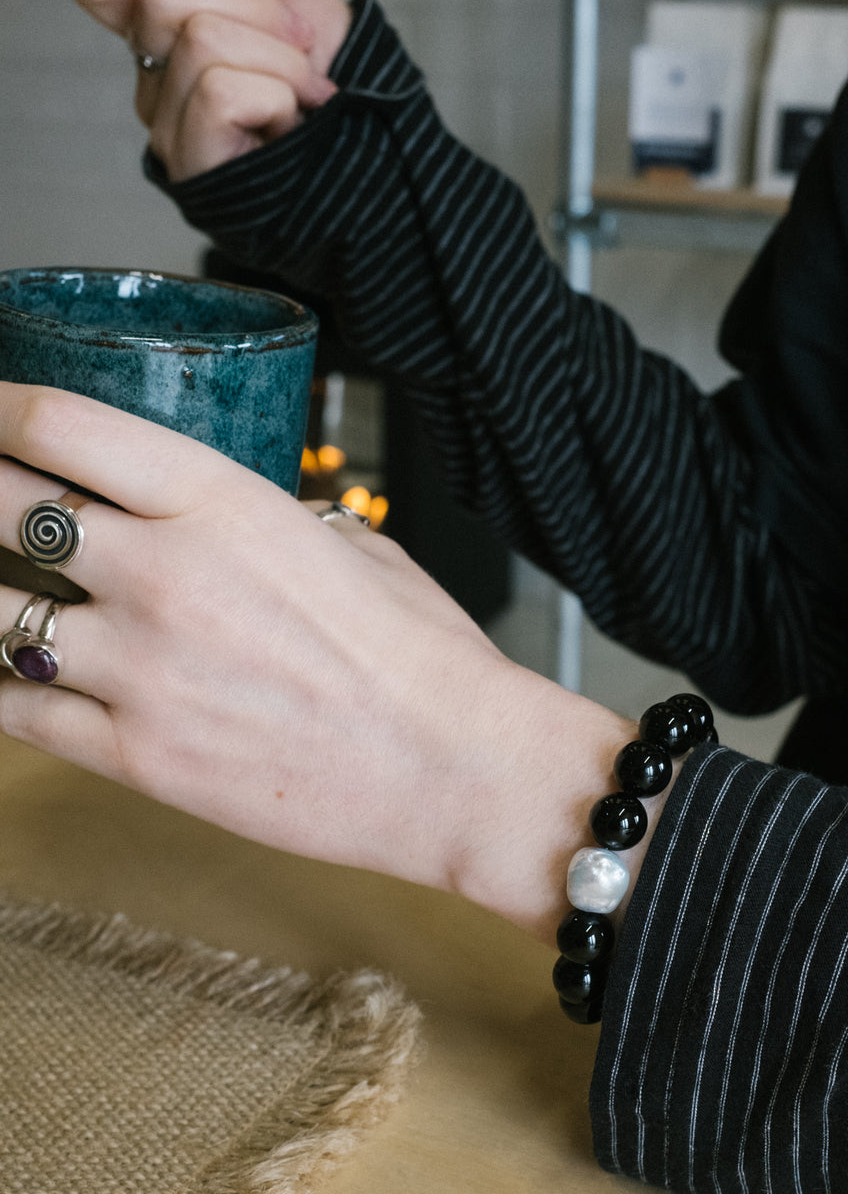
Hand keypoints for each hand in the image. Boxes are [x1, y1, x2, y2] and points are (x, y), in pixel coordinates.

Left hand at [0, 384, 638, 941]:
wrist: (455, 768)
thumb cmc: (423, 656)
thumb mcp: (355, 547)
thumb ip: (268, 523)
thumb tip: (225, 527)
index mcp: (223, 504)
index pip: (60, 424)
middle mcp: (164, 575)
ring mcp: (143, 670)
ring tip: (0, 595)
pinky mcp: (139, 758)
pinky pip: (18, 711)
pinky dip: (3, 688)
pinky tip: (13, 676)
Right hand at [60, 0, 350, 178]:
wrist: (372, 152)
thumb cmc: (330, 80)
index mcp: (168, 27)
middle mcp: (154, 74)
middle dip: (256, 7)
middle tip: (300, 50)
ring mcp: (166, 122)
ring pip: (202, 38)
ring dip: (282, 60)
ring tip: (306, 95)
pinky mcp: (191, 162)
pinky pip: (221, 90)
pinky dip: (277, 97)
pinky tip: (289, 124)